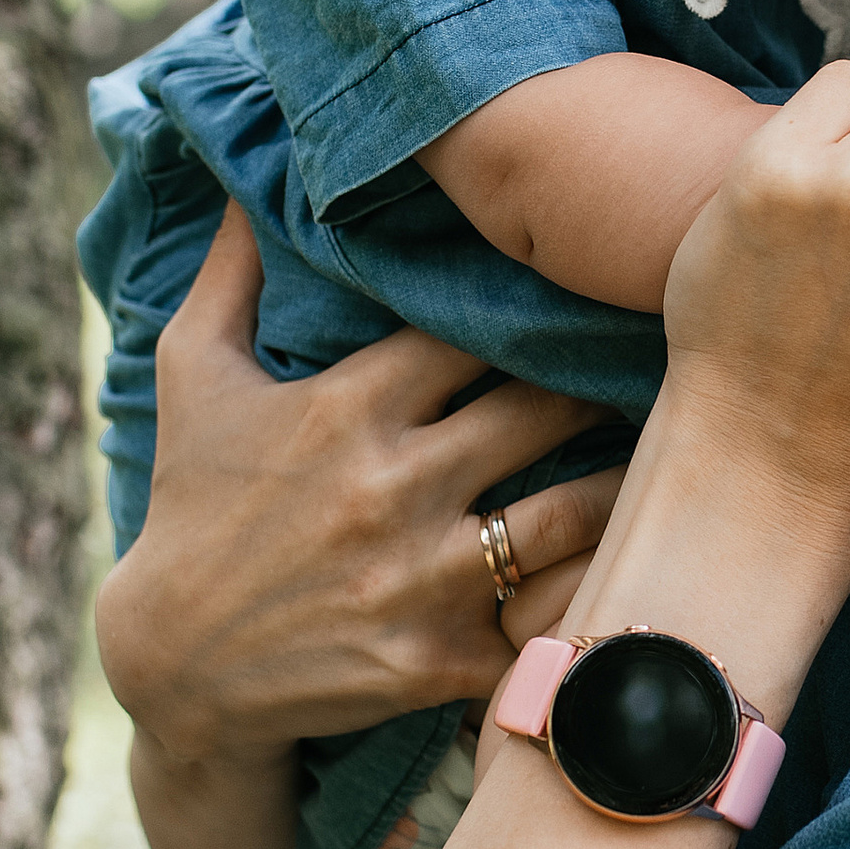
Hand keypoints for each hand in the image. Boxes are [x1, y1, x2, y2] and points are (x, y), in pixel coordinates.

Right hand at [95, 202, 628, 764]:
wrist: (174, 665)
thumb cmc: (189, 508)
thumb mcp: (189, 377)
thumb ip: (229, 275)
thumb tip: (249, 183)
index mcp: (349, 405)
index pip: (474, 332)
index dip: (535, 309)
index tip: (582, 295)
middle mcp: (394, 483)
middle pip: (544, 408)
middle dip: (600, 384)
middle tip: (656, 364)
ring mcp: (421, 575)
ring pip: (571, 512)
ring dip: (625, 483)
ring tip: (675, 458)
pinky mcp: (439, 657)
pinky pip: (547, 624)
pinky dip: (593, 603)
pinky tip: (639, 576)